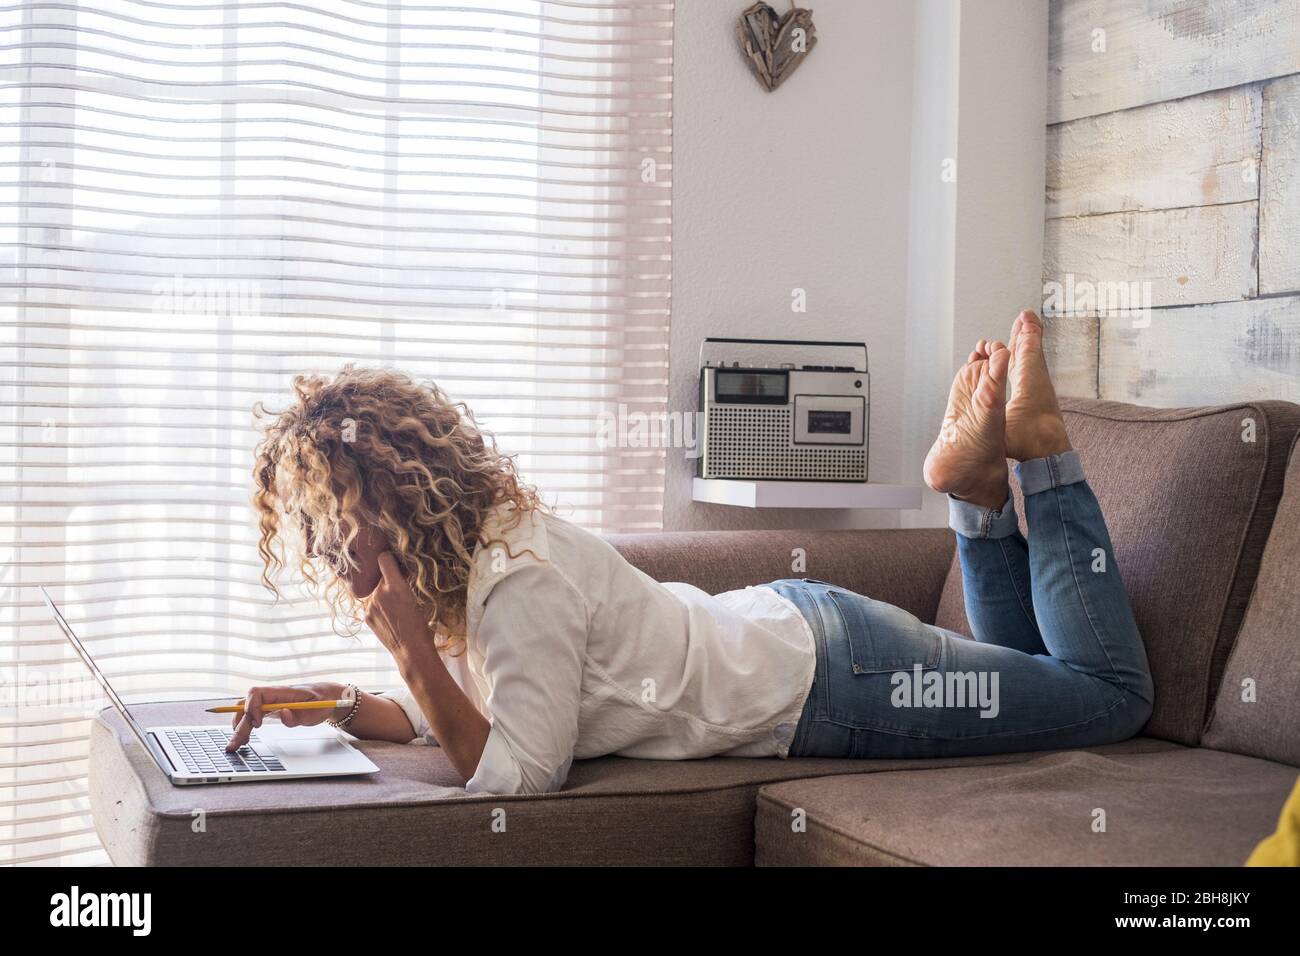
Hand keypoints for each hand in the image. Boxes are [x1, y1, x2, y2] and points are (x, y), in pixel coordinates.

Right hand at [225, 681, 344, 751]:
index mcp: (282, 692)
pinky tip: (245, 739)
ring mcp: (269, 702)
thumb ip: (298, 715)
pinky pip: (251, 715)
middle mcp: (272, 696)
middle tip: (235, 744)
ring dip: (238, 726)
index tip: (257, 724)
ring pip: (245, 710)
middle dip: (239, 725)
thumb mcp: (315, 710)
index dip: (252, 707)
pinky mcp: (269, 710)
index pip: (257, 693)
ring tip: (236, 744)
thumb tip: (283, 714)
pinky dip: (245, 726)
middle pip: (246, 705)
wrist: (327, 697)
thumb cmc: (321, 701)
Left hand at [362, 552, 435, 660]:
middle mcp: (380, 593)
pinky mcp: (366, 617)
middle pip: (381, 577)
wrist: (411, 650)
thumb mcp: (418, 599)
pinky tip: (390, 619)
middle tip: (401, 592)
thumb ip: (404, 584)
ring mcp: (370, 606)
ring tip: (396, 610)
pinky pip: (372, 605)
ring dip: (384, 596)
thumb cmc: (421, 627)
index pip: (384, 559)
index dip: (389, 559)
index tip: (395, 563)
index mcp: (396, 586)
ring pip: (376, 592)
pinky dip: (379, 608)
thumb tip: (401, 574)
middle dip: (390, 581)